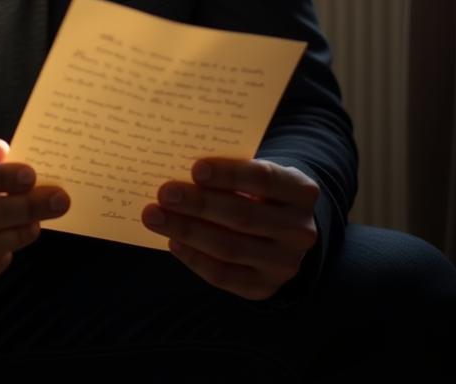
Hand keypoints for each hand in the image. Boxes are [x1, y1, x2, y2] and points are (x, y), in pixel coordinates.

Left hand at [141, 158, 319, 300]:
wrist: (283, 228)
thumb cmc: (258, 190)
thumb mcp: (255, 174)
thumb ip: (228, 172)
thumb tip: (178, 169)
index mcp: (301, 191)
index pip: (265, 179)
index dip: (229, 175)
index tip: (195, 169)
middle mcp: (299, 230)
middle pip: (243, 216)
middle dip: (199, 204)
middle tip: (164, 193)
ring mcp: (285, 263)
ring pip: (230, 248)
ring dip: (187, 230)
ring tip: (154, 216)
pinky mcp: (265, 287)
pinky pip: (224, 276)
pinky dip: (194, 258)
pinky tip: (173, 241)